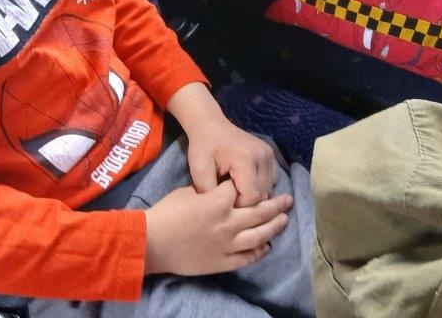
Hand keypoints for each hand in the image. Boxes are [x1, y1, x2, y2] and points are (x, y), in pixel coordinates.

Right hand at [144, 180, 291, 275]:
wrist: (153, 243)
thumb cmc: (166, 213)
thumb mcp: (187, 192)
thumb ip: (208, 192)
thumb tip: (219, 192)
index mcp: (219, 201)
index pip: (241, 189)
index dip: (246, 184)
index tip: (251, 181)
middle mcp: (229, 222)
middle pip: (259, 211)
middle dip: (276, 204)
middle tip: (288, 199)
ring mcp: (228, 244)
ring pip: (259, 235)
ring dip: (274, 226)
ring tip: (284, 220)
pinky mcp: (224, 262)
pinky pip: (247, 257)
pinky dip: (260, 251)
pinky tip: (267, 245)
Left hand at [166, 82, 275, 206]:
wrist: (210, 124)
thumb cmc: (203, 147)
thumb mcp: (199, 172)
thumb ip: (211, 195)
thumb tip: (221, 214)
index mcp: (246, 159)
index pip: (252, 197)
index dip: (238, 205)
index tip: (223, 199)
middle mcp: (263, 156)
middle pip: (262, 195)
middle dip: (246, 201)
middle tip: (228, 196)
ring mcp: (269, 154)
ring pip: (268, 190)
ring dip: (253, 195)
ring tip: (235, 188)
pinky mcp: (271, 155)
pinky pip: (271, 181)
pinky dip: (260, 186)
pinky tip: (244, 182)